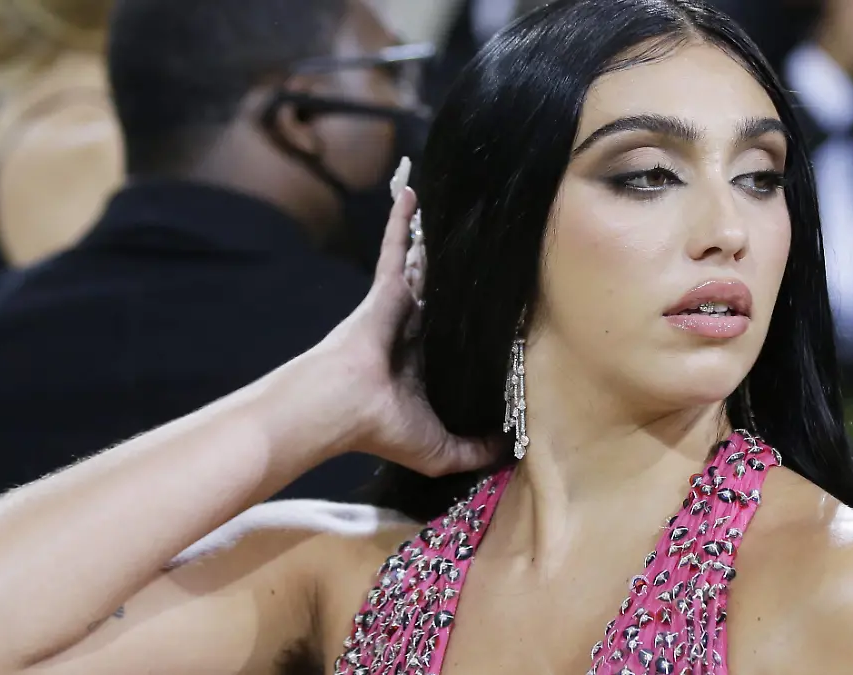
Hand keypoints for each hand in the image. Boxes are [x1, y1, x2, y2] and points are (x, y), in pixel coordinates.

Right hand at [262, 188, 495, 476]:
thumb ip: (475, 450)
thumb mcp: (441, 450)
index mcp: (420, 364)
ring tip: (455, 212)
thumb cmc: (382, 428)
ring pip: (420, 265)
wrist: (342, 406)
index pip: (450, 337)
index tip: (494, 312)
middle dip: (455, 276)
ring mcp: (396, 306)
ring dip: (431, 240)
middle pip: (439, 294)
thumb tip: (510, 449)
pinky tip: (413, 190)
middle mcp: (409, 330)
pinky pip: (395, 246)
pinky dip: (402, 220)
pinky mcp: (385, 288)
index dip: (468, 325)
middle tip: (482, 251)